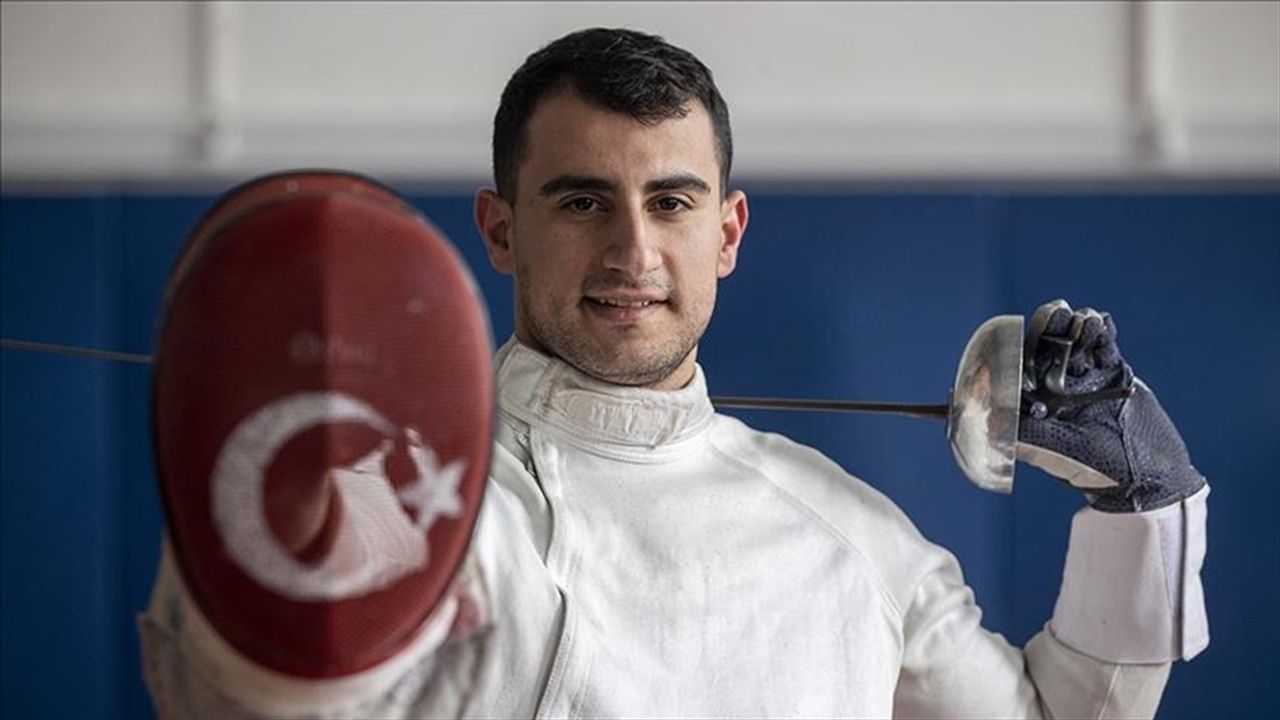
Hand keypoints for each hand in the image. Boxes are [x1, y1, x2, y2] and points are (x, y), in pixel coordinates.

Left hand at [1016, 300, 1205, 511]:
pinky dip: (1103, 333)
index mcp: (1038, 404)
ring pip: (1076, 344)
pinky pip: (1105, 347)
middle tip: (1057, 311)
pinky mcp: (1114, 374)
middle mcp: (1059, 388)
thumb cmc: (1095, 468)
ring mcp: (1086, 379)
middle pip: (1049, 350)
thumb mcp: (1053, 451)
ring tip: (1085, 319)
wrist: (1148, 472)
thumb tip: (986, 423)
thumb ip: (1022, 434)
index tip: (1021, 332)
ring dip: (1078, 327)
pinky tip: (1101, 321)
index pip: (1023, 369)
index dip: (1021, 348)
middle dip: (1051, 329)